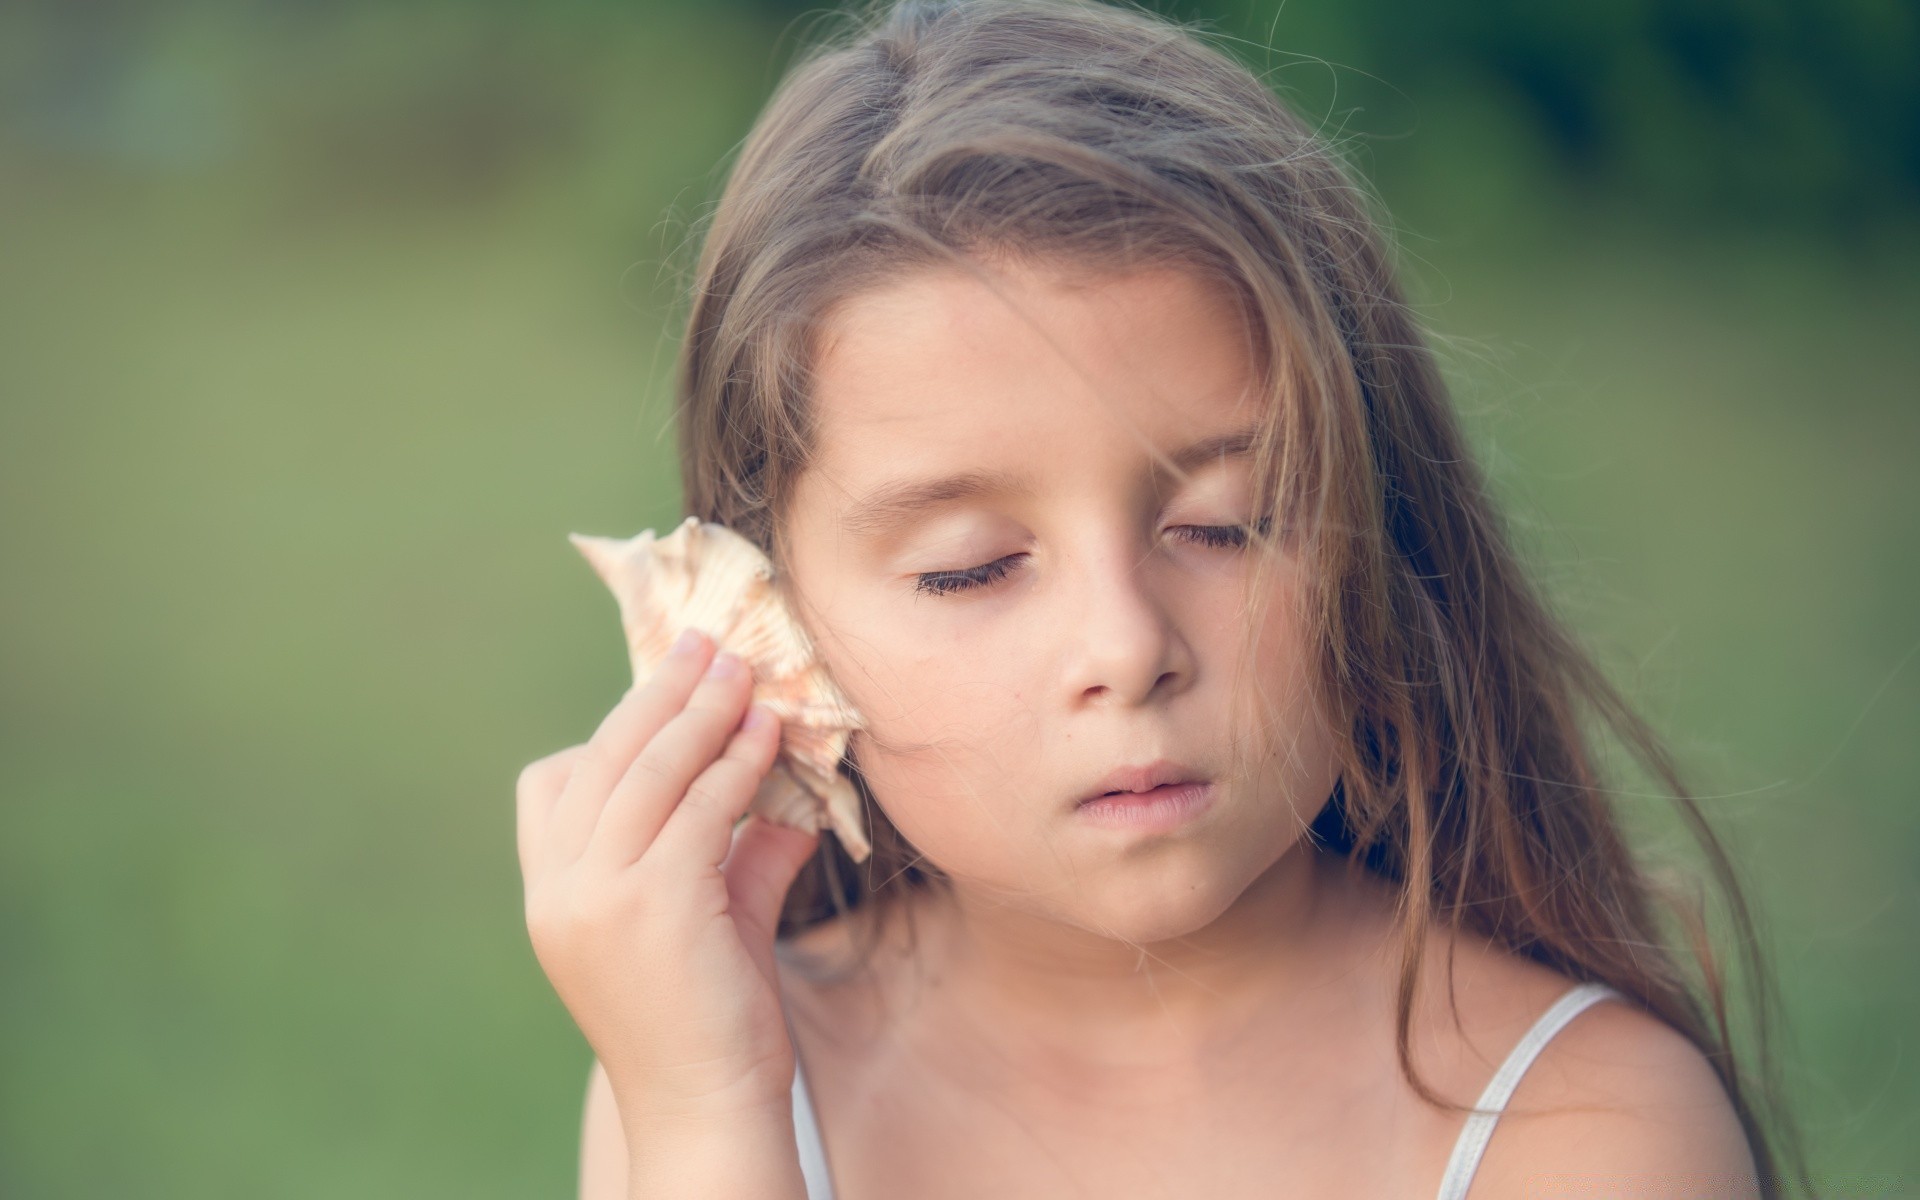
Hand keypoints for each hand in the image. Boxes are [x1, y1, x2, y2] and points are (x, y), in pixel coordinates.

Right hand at [516, 629, 821, 1123]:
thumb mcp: (710, 920)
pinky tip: (768, 736)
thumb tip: (789, 796)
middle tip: (707, 646)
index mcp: (549, 894)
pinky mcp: (649, 905)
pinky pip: (697, 809)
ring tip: (742, 672)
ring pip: (647, 773)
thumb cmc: (707, 1022)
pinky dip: (735, 763)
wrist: (706, 1111)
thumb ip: (738, 854)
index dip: (612, 725)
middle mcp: (557, 890)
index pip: (552, 784)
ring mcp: (596, 897)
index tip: (667, 683)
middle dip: (659, 695)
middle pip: (602, 760)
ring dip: (700, 712)